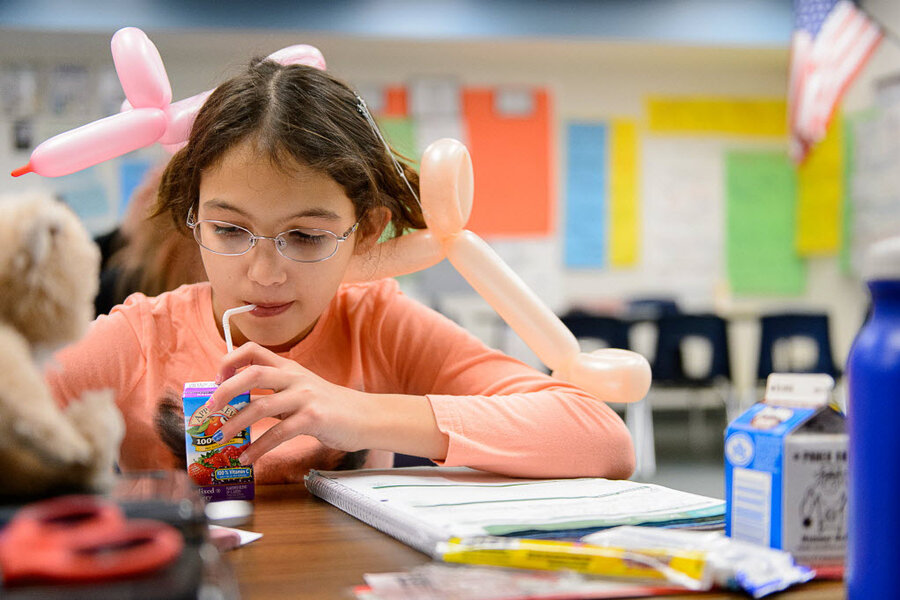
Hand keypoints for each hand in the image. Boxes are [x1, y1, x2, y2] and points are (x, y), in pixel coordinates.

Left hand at [204, 342, 368, 464]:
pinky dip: (258, 448)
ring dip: (234, 425)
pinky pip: (277, 434)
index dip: (229, 361)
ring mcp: (304, 397)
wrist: (365, 417)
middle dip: (224, 392)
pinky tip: (247, 458)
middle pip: (251, 374)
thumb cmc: (331, 406)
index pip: (253, 350)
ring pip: (259, 407)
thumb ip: (276, 392)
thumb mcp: (302, 389)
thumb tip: (238, 405)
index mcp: (289, 367)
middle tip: (209, 410)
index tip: (216, 379)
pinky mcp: (313, 418)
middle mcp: (295, 377)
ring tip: (220, 439)